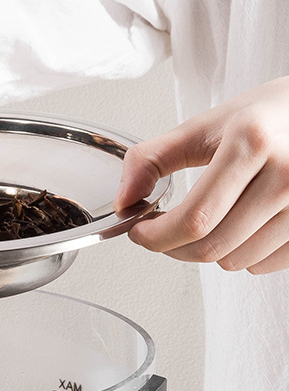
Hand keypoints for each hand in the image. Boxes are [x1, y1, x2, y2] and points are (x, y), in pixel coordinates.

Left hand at [115, 76, 288, 273]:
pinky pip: (262, 265)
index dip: (156, 237)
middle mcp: (287, 173)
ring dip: (210, 250)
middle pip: (211, 247)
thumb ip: (153, 159)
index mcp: (252, 142)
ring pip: (235, 262)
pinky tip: (241, 225)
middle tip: (165, 231)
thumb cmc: (263, 119)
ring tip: (212, 220)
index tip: (141, 232)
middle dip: (174, 247)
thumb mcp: (205, 126)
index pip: (194, 219)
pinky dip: (241, 253)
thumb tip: (124, 200)